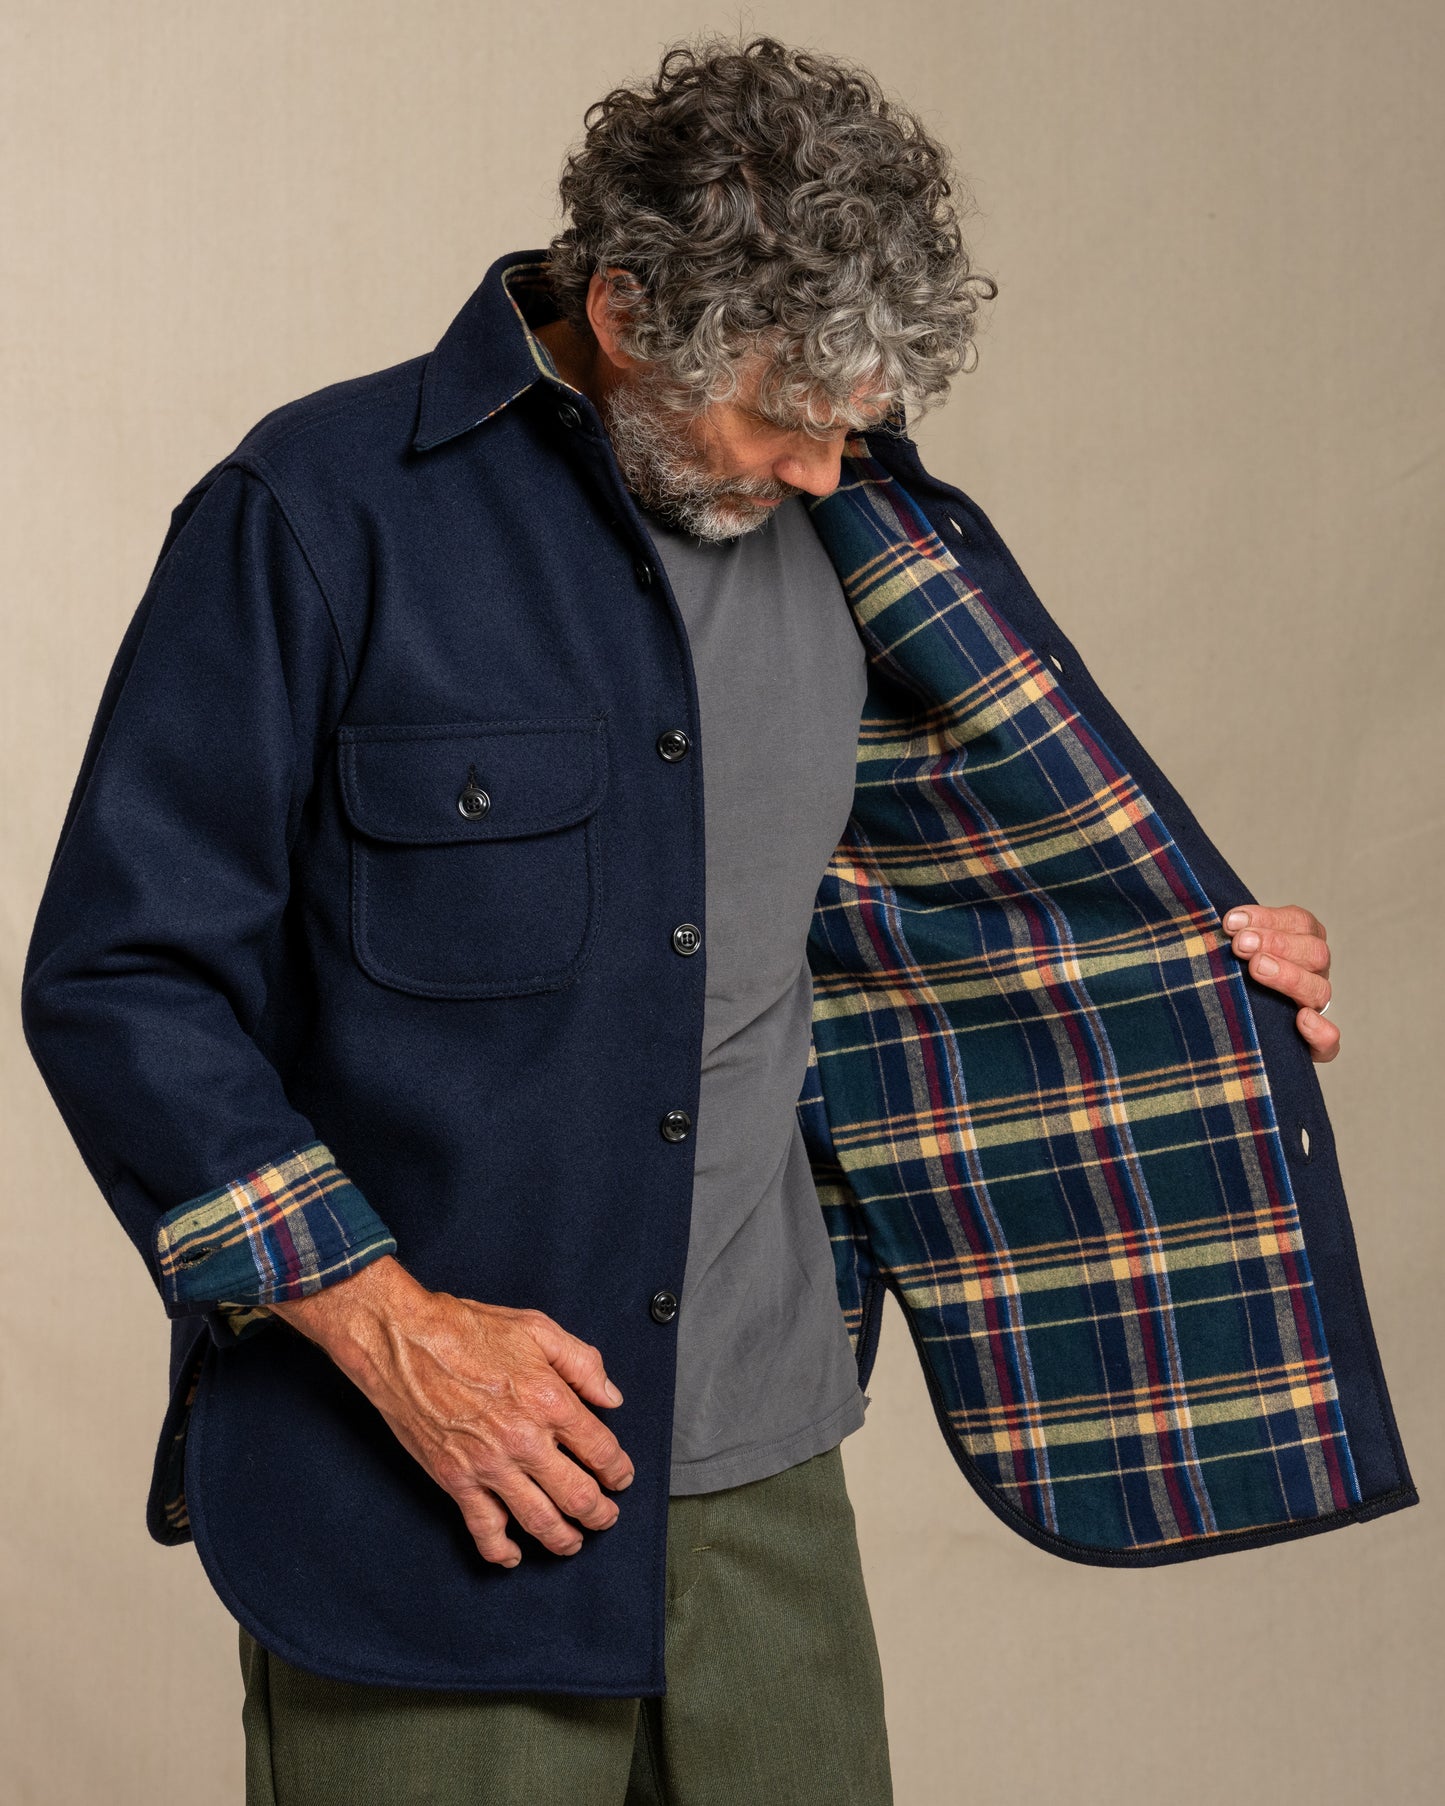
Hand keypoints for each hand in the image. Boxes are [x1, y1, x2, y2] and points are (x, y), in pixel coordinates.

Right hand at [268, 1255, 633, 1566]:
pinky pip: (484, 1528)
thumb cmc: (466, 1329)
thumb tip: (610, 1397)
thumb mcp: (537, 1328)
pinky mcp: (455, 1479)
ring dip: (565, 1540)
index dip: (618, 1470)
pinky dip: (501, 1551)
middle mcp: (524, 1440)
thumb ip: (582, 1363)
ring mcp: (488, 1465)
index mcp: (550, 1401)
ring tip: (575, 1542)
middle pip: (578, 1496)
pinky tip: (514, 1556)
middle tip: (607, 1516)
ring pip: (539, 1521)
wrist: (404, 1341)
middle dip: (601, 1513)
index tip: (620, 1476)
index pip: (601, 1451)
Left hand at [1222, 903, 1337, 1062]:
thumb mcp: (1228, 954)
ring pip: (1320, 990)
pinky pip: (1329, 1041)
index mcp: (1300, 945)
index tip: (1231, 922)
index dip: (1268, 918)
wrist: (1228, 1038)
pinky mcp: (1313, 1047)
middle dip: (1276, 943)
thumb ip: (1229, 937)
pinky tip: (1302, 1019)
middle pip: (1314, 953)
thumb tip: (1216, 922)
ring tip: (1257, 968)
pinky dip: (1321, 1030)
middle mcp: (1312, 975)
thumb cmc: (1227, 981)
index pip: (1299, 922)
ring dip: (1290, 976)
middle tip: (1240, 944)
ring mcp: (1314, 1010)